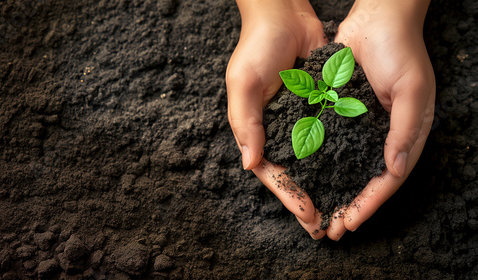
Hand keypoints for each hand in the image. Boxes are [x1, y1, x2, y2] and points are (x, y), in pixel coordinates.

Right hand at [226, 0, 326, 237]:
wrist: (283, 14)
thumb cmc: (256, 47)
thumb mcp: (243, 84)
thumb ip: (245, 124)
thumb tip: (251, 164)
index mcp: (256, 130)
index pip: (272, 172)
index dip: (289, 196)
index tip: (307, 215)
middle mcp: (278, 130)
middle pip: (294, 173)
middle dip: (307, 201)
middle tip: (324, 227)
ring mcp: (300, 120)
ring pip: (314, 161)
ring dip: (326, 184)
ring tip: (340, 207)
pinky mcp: (320, 107)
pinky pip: (330, 136)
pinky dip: (339, 155)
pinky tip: (353, 171)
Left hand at [326, 0, 434, 237]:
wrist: (376, 18)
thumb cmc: (400, 51)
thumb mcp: (411, 90)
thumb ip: (405, 131)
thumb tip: (394, 170)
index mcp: (405, 134)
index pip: (388, 180)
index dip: (370, 203)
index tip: (350, 223)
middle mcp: (383, 135)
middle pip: (365, 180)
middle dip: (350, 206)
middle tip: (330, 230)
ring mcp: (361, 126)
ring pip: (346, 167)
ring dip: (333, 190)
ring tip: (318, 213)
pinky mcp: (341, 113)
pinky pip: (331, 144)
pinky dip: (322, 163)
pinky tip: (308, 177)